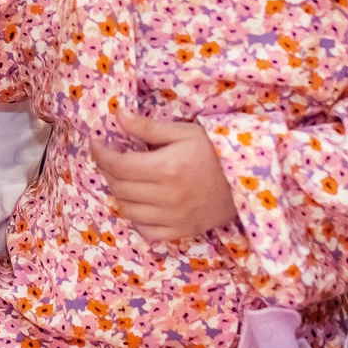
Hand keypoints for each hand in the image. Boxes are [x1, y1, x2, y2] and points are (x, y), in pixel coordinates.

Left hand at [89, 107, 236, 242]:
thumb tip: (117, 115)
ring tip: (123, 179)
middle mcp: (166, 197)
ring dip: (119, 194)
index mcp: (166, 168)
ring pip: (128, 211)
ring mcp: (174, 218)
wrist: (251, 179)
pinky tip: (140, 204)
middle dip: (107, 171)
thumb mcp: (184, 132)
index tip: (96, 143)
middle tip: (109, 158)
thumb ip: (148, 127)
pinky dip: (137, 219)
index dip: (101, 154)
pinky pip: (147, 232)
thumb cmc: (216, 150)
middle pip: (119, 188)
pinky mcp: (182, 231)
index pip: (118, 165)